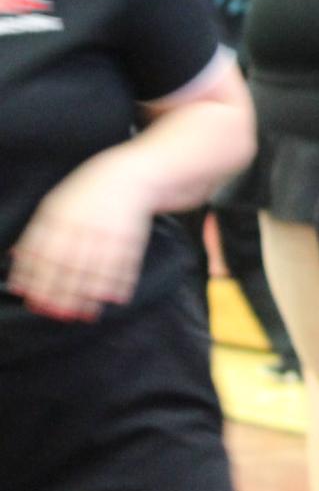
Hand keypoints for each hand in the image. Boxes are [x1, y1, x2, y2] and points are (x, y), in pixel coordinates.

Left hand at [8, 149, 157, 321]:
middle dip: (60, 293)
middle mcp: (82, 224)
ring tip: (83, 314)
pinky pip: (124, 265)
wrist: (132, 176)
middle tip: (56, 314)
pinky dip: (119, 283)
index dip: (35, 278)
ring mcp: (108, 231)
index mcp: (58, 215)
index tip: (32, 299)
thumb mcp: (57, 204)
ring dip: (88, 295)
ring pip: (95, 270)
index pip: (41, 253)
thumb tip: (15, 256)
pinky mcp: (132, 237)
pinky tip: (113, 299)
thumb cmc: (89, 193)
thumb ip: (38, 231)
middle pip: (67, 266)